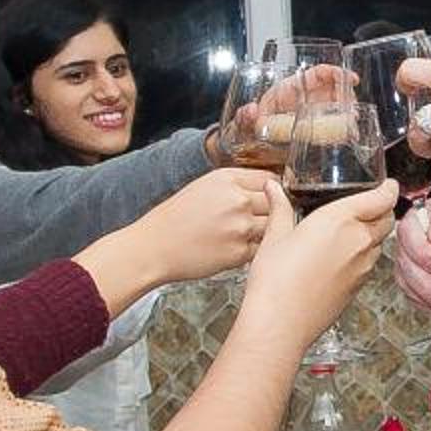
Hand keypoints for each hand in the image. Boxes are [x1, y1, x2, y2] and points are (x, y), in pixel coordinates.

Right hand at [140, 167, 280, 278]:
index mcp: (228, 179)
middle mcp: (237, 200)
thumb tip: (266, 187)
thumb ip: (235, 185)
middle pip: (277, 202)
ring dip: (267, 231)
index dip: (274, 188)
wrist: (153, 248)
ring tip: (246, 235)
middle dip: (273, 210)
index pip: (271, 178)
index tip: (273, 196)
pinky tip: (236, 248)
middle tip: (260, 218)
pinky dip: (254, 250)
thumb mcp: (203, 187)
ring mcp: (241, 227)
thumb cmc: (173, 219)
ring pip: (274, 226)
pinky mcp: (240, 252)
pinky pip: (261, 249)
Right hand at [238, 177, 397, 343]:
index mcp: (340, 220)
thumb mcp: (274, 237)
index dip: (388, 188)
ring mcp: (362, 267)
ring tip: (351, 231)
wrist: (280, 325)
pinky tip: (340, 257)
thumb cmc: (275, 281)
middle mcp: (359, 241)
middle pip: (386, 219)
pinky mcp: (359, 287)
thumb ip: (280, 208)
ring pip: (379, 243)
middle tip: (370, 204)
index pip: (380, 197)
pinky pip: (369, 263)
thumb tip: (273, 189)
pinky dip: (363, 255)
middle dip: (383, 210)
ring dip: (372, 234)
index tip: (388, 184)